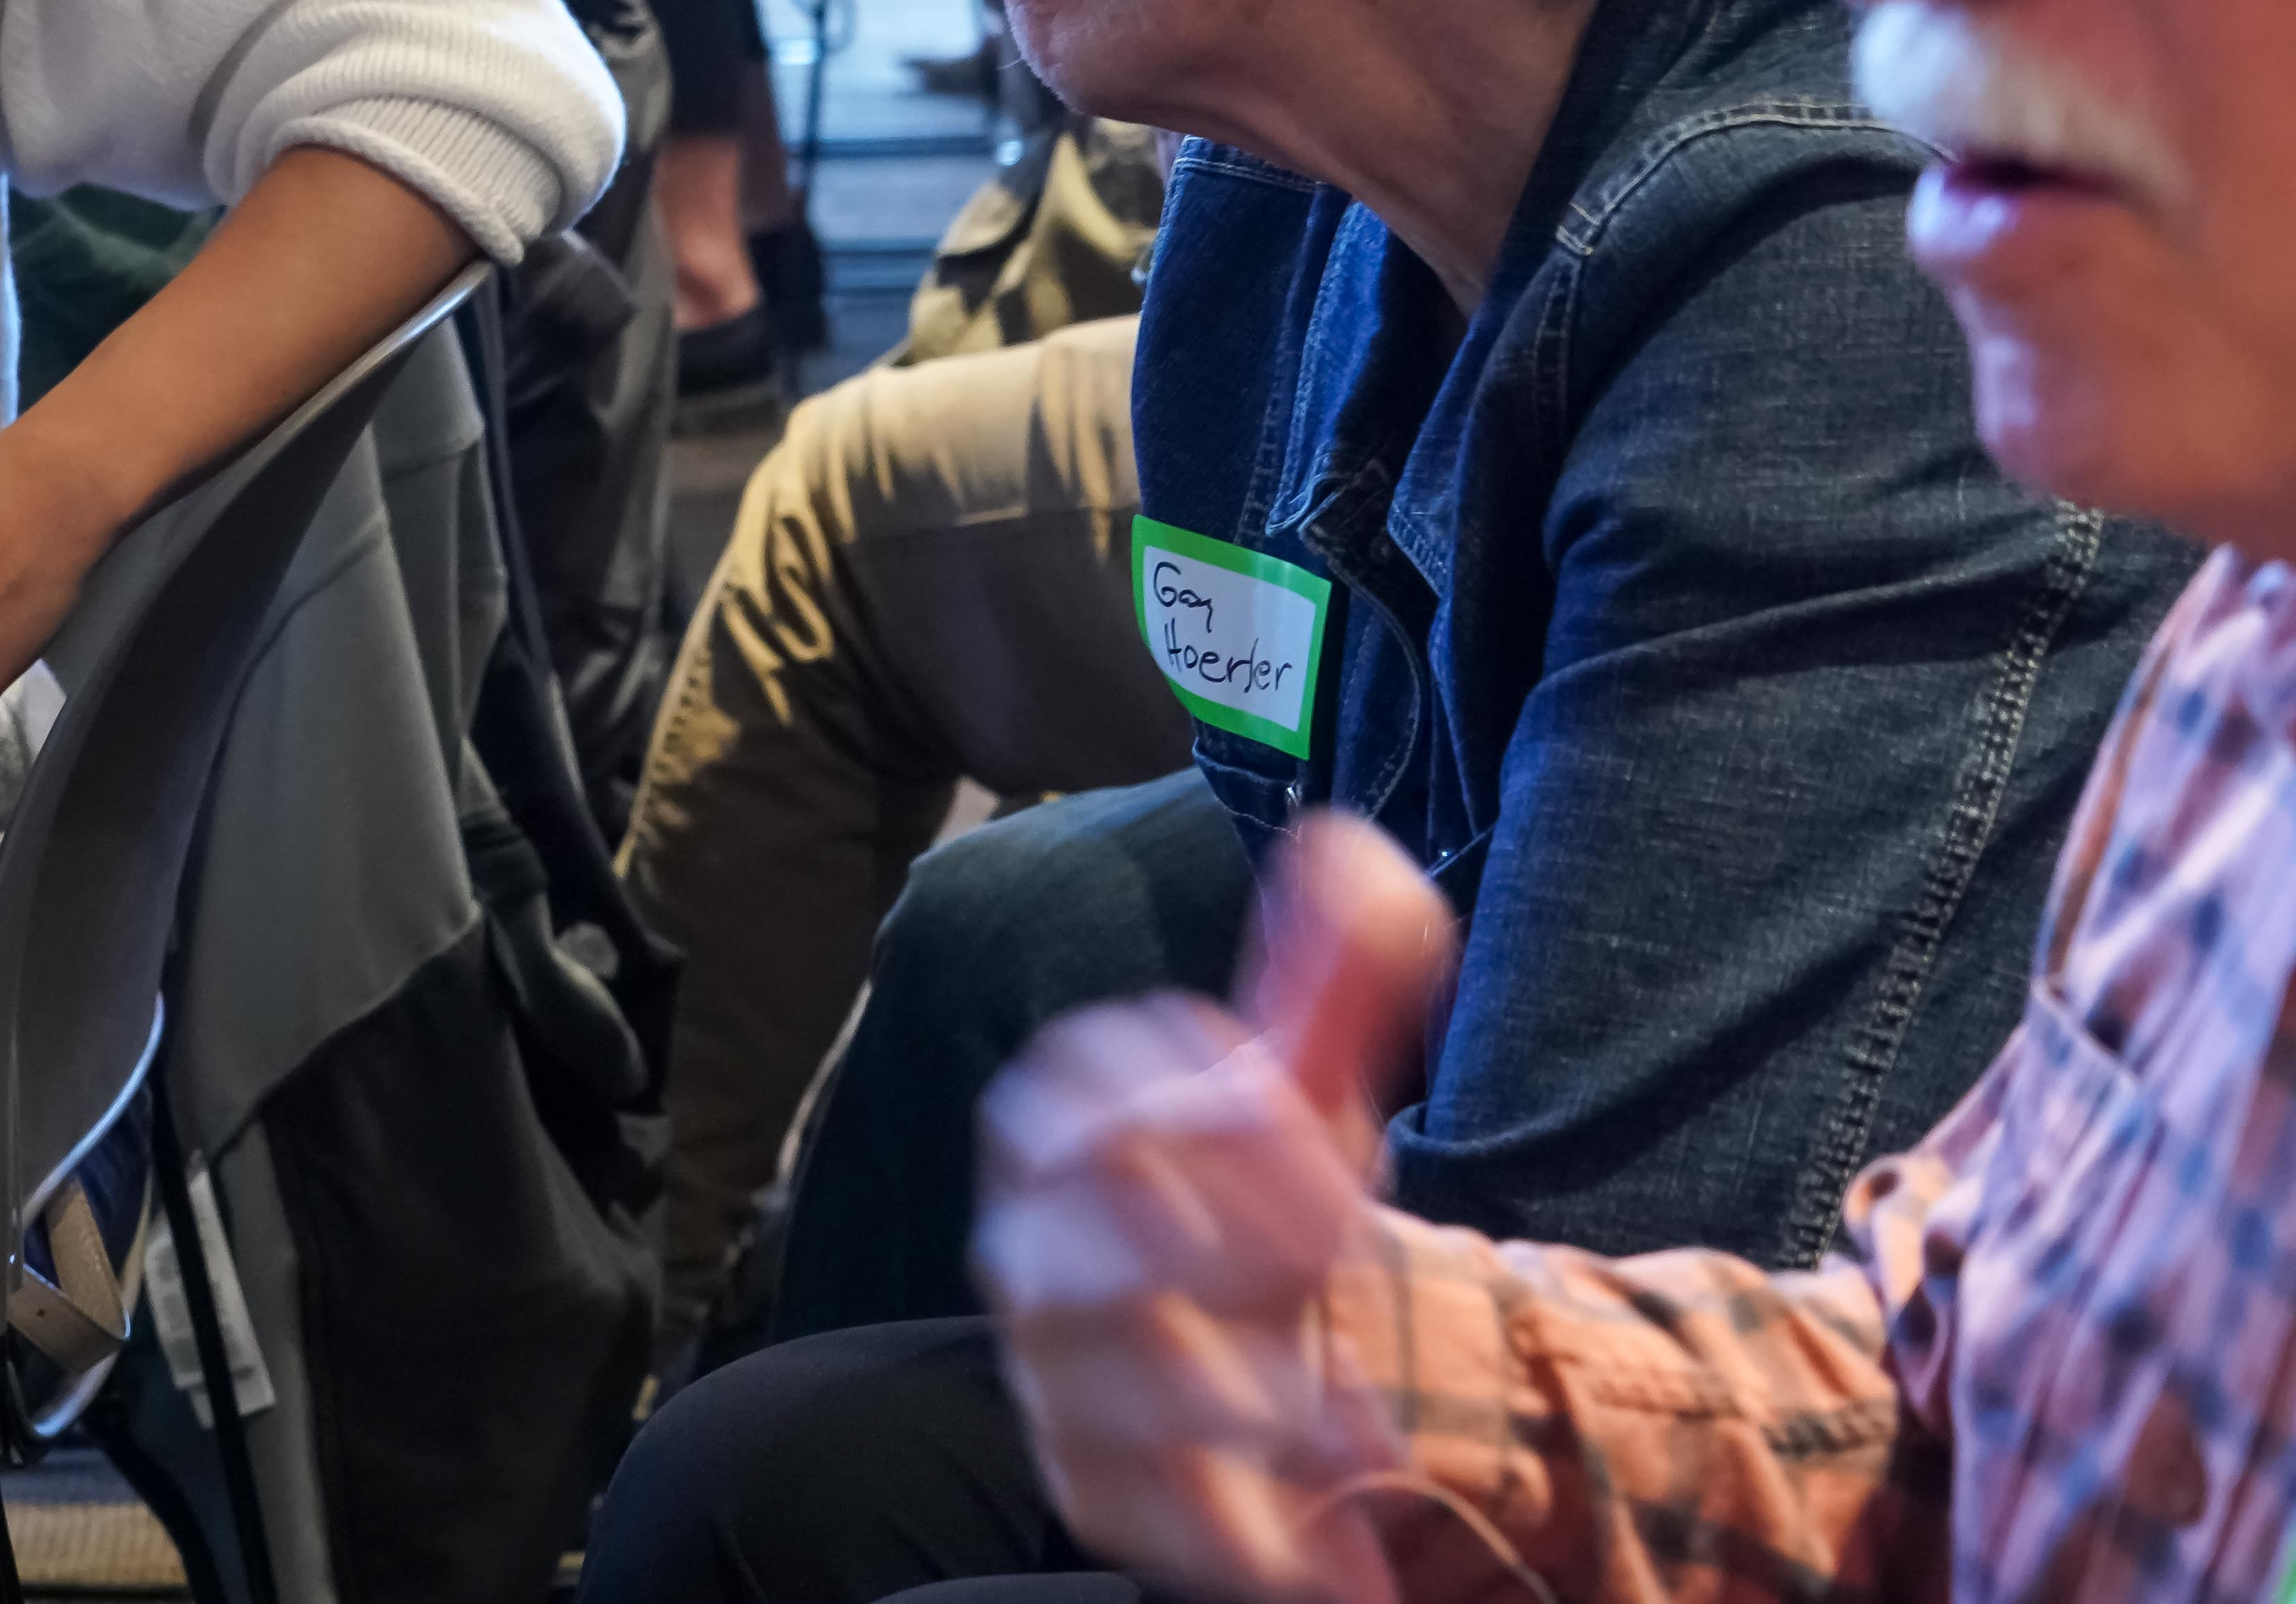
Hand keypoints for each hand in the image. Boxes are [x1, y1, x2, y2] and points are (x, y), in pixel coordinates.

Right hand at [972, 814, 1454, 1603]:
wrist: (1252, 1342)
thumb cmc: (1267, 1194)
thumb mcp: (1307, 1080)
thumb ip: (1334, 970)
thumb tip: (1358, 849)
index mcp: (1057, 1127)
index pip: (1091, 1112)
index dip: (1214, 1125)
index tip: (1322, 1140)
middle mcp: (1027, 1250)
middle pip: (1088, 1250)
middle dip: (1226, 1255)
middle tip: (1340, 1256)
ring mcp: (1050, 1375)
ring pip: (1108, 1390)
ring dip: (1241, 1399)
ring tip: (1346, 1412)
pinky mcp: (1090, 1489)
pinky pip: (1145, 1516)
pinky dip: (1244, 1537)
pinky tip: (1334, 1540)